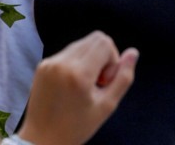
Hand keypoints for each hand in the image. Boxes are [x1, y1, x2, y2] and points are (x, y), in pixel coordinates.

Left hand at [18, 31, 137, 144]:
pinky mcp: (42, 65)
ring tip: (84, 85)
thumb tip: (133, 52)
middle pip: (94, 38)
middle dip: (103, 57)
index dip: (112, 60)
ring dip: (89, 59)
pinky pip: (67, 52)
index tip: (105, 82)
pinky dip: (75, 63)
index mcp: (79, 74)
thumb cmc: (76, 127)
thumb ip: (123, 77)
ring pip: (81, 44)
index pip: (104, 42)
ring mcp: (49, 62)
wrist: (41, 139)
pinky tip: (72, 86)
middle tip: (97, 82)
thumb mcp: (106, 106)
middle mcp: (62, 63)